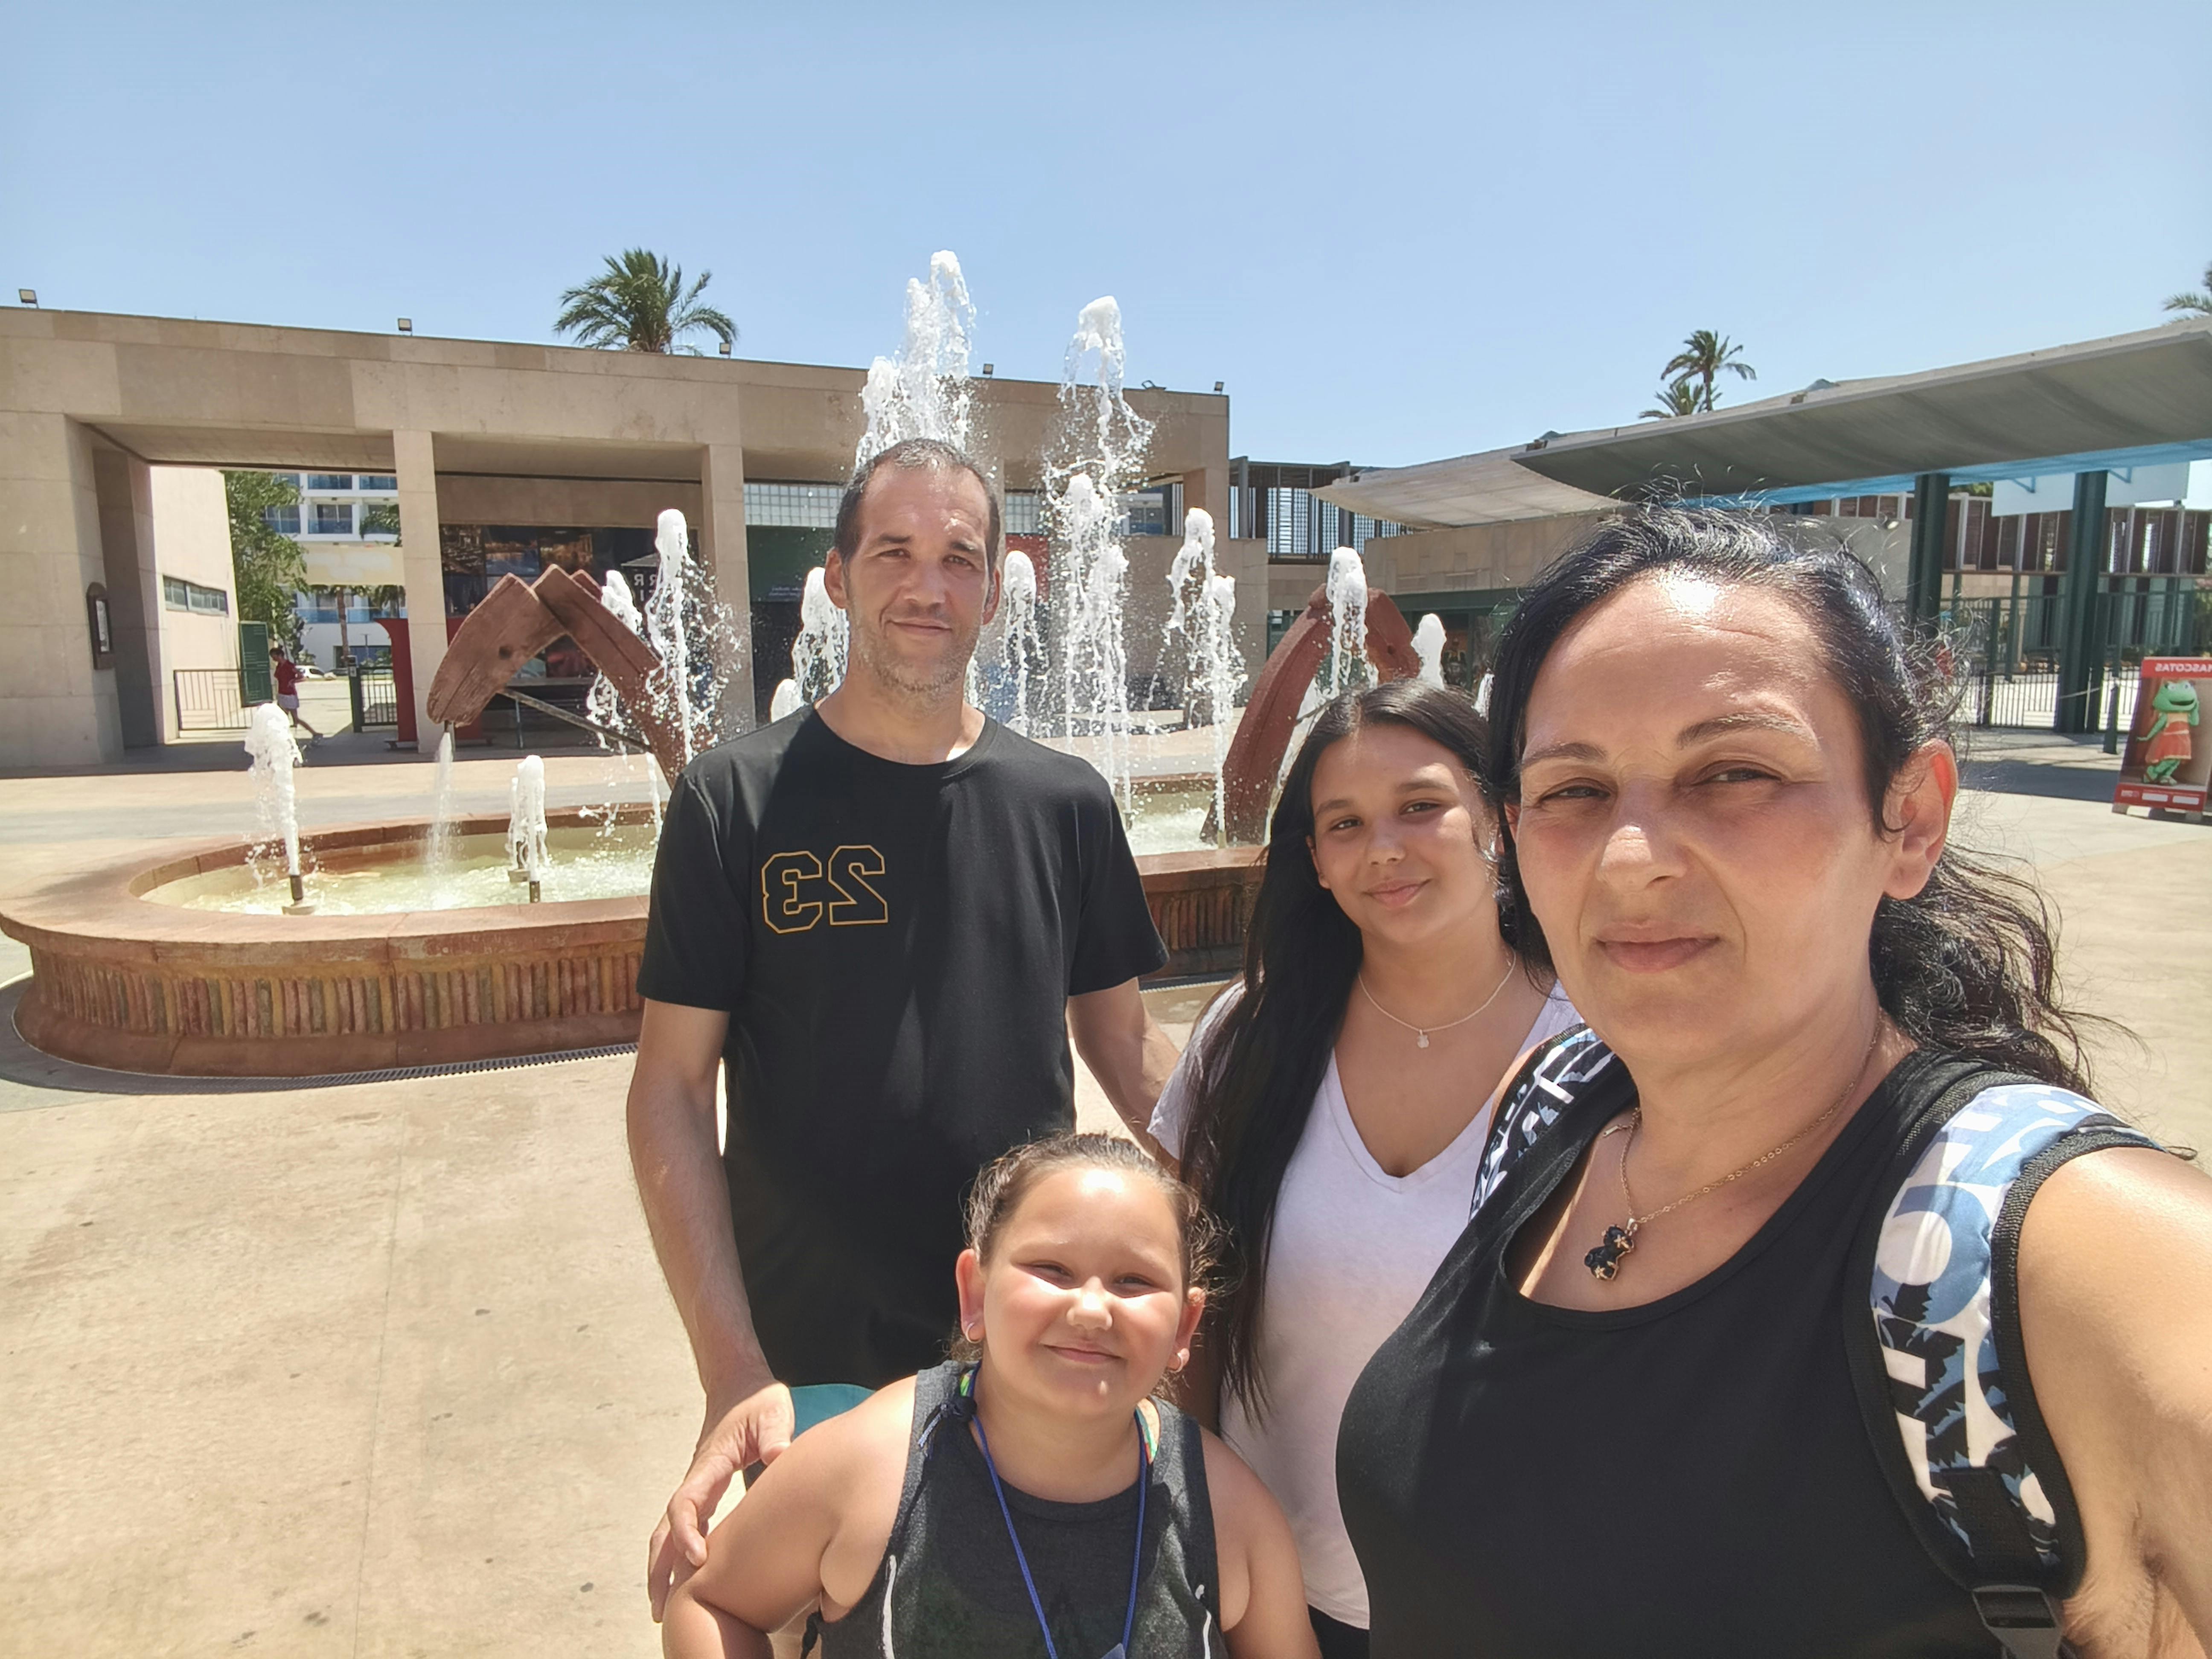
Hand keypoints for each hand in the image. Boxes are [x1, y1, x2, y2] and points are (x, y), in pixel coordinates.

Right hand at [648, 1377, 793, 1621]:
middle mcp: (696, 1479)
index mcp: (709, 1464)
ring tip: (662, 1607)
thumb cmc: (758, 1400)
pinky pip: (686, 1526)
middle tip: (659, 1608)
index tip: (697, 1559)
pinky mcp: (705, 1490)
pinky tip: (688, 1578)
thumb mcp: (772, 1411)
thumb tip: (778, 1455)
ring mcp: (697, 1485)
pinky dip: (679, 1552)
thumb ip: (774, 1433)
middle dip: (659, 1568)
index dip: (686, 1533)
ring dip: (663, 1566)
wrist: (740, 1385)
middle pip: (665, 1528)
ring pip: (668, 1531)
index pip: (685, 1504)